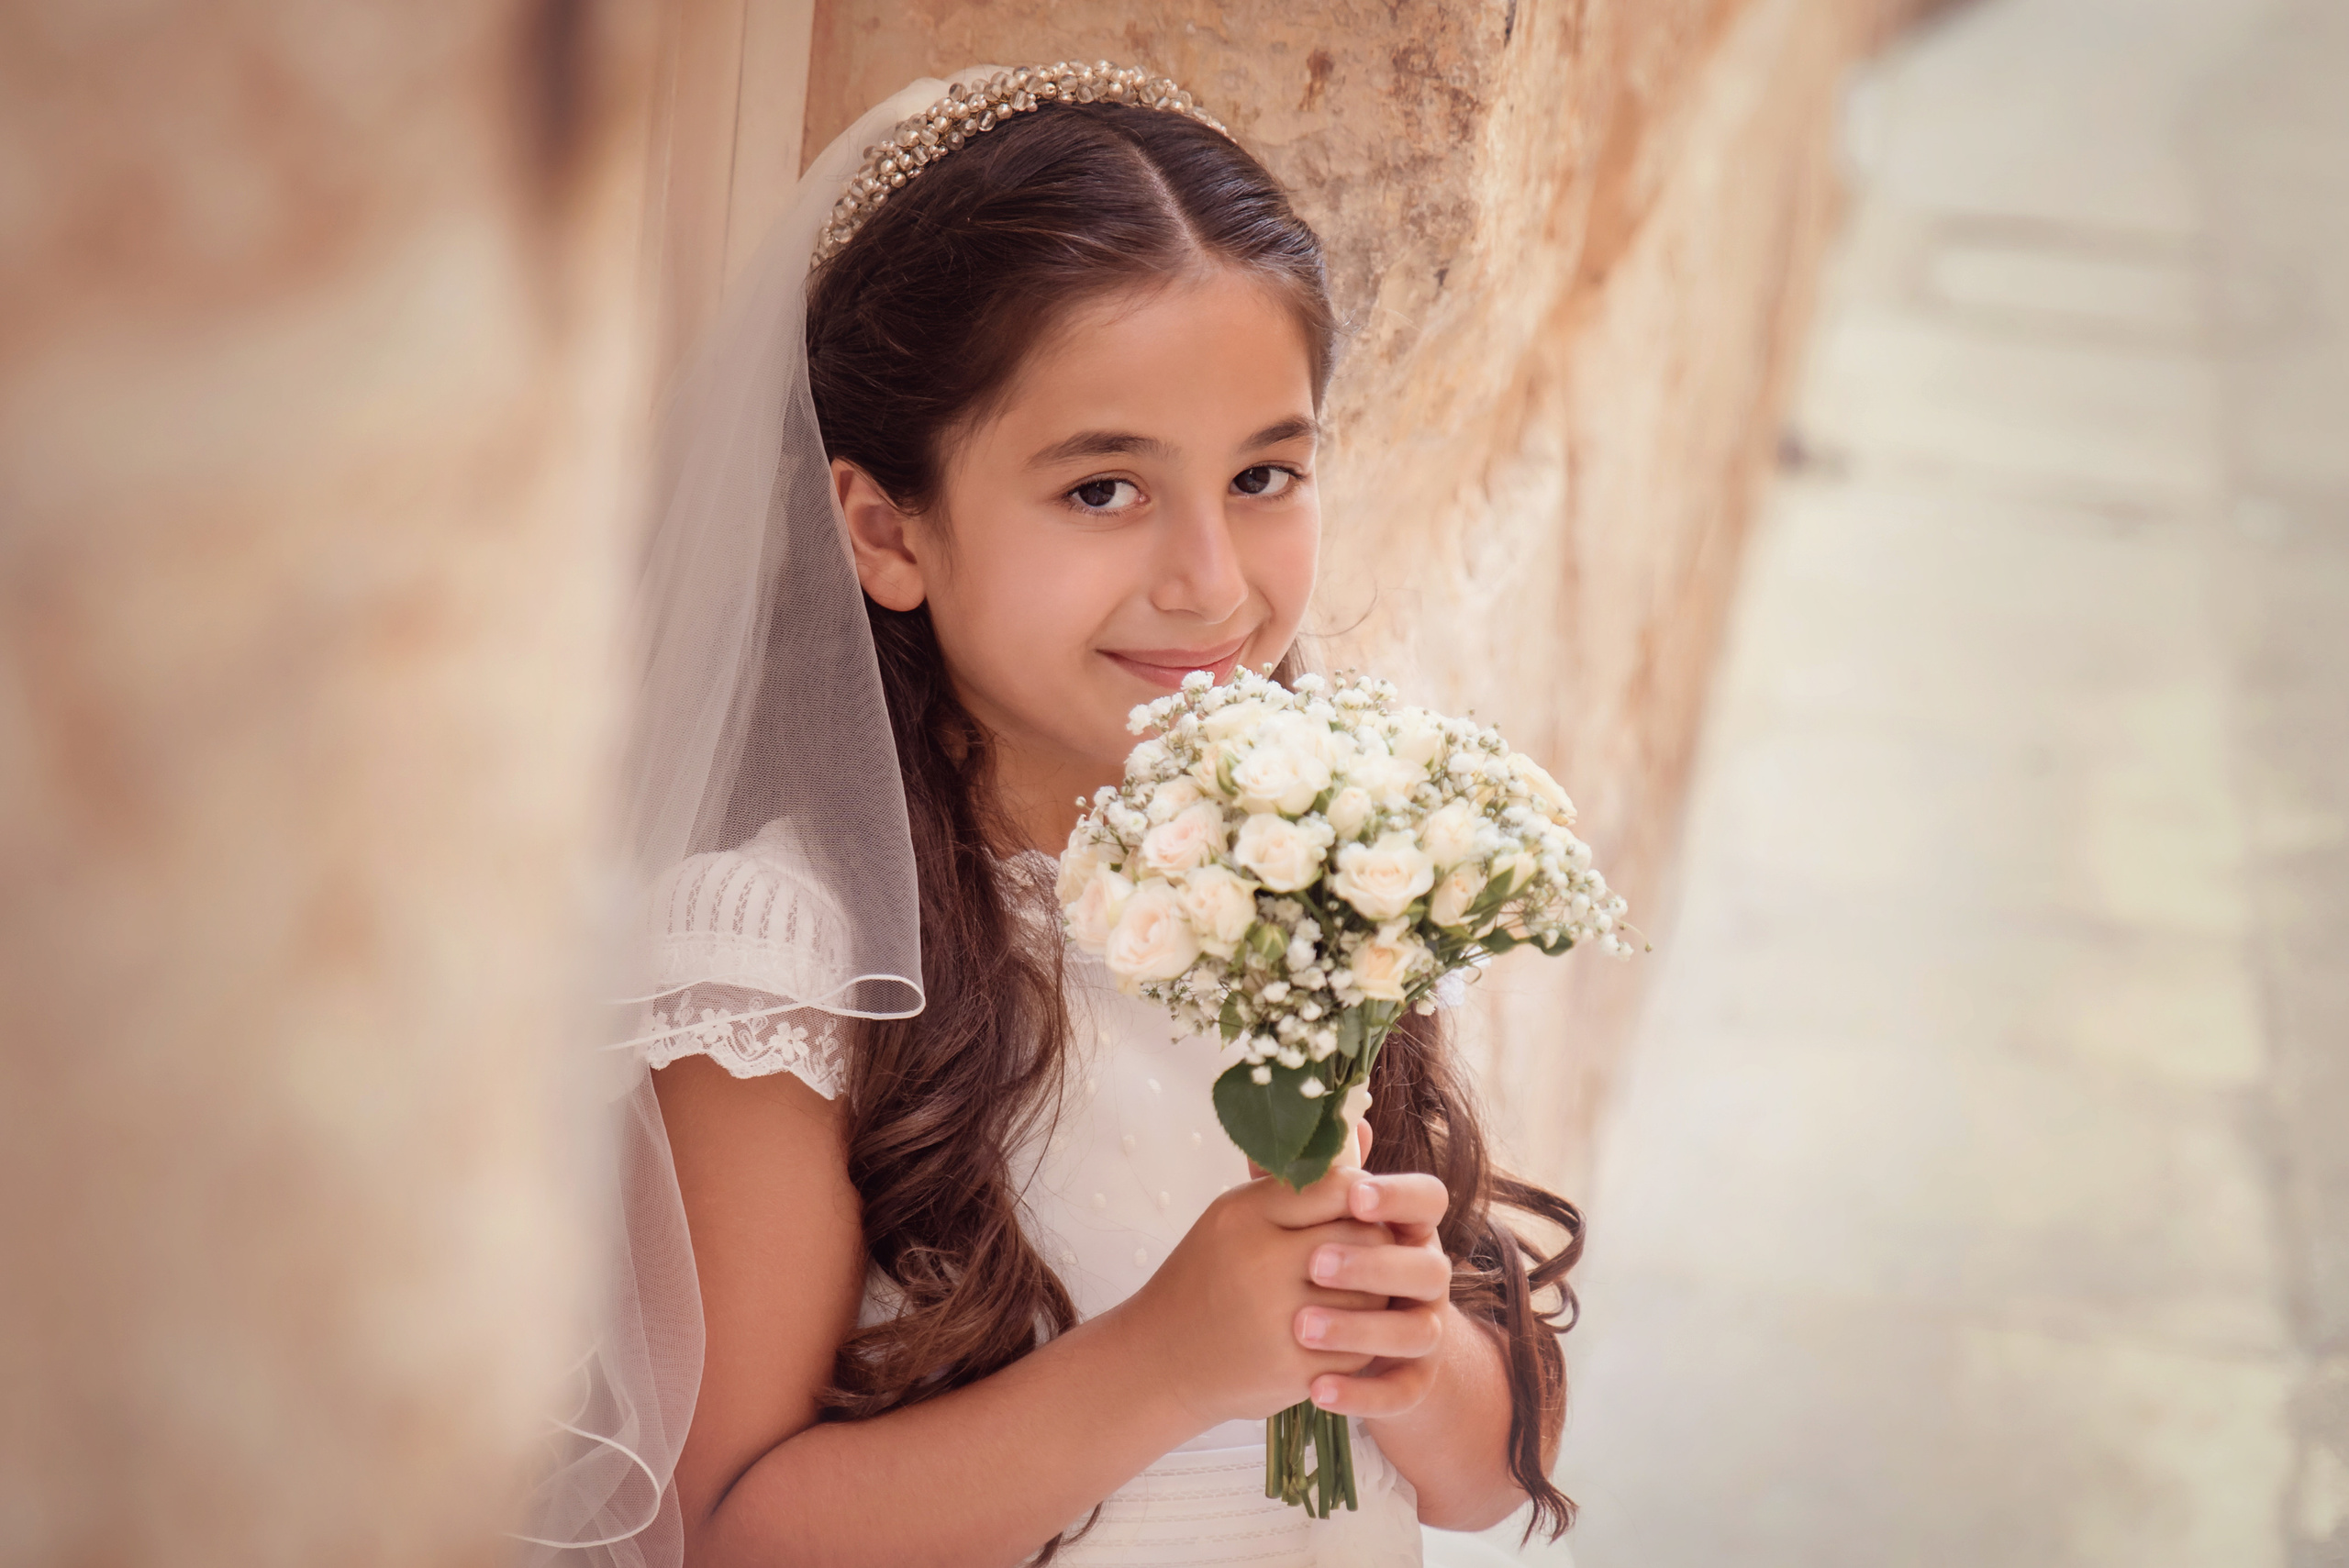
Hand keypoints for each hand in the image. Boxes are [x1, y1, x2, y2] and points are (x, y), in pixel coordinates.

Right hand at [1115, 1155, 1393, 1429]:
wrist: (1162, 1358)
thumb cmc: (1207, 1275)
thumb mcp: (1236, 1216)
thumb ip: (1296, 1184)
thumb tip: (1362, 1132)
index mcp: (1247, 1216)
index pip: (1337, 1187)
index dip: (1360, 1195)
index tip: (1356, 1206)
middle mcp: (1263, 1265)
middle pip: (1364, 1239)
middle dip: (1373, 1243)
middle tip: (1364, 1250)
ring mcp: (1281, 1321)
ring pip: (1373, 1295)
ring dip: (1375, 1293)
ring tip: (1353, 1291)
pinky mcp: (1295, 1370)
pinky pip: (1361, 1348)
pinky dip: (1360, 1338)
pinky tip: (1341, 1330)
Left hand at [1287, 1161, 1452, 1420]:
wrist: (1333, 1347)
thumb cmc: (1322, 1268)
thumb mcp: (1311, 1222)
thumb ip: (1314, 1179)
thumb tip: (1329, 1120)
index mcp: (1406, 1229)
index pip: (1428, 1199)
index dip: (1397, 1196)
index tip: (1354, 1196)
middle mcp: (1426, 1277)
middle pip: (1426, 1266)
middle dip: (1374, 1264)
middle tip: (1315, 1263)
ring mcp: (1424, 1331)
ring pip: (1417, 1330)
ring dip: (1362, 1328)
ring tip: (1302, 1329)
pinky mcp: (1413, 1381)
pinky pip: (1401, 1392)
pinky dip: (1362, 1394)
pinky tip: (1316, 1390)